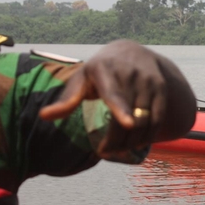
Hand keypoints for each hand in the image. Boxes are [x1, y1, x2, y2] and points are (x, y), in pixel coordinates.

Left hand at [39, 40, 194, 152]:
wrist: (133, 52)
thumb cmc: (101, 71)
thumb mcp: (82, 79)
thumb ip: (67, 99)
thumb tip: (44, 117)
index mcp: (104, 69)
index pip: (114, 93)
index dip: (121, 109)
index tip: (127, 123)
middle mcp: (130, 73)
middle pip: (128, 116)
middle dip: (118, 140)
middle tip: (105, 152)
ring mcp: (148, 81)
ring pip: (144, 120)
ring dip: (132, 141)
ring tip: (118, 150)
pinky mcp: (160, 89)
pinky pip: (158, 119)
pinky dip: (148, 136)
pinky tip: (136, 143)